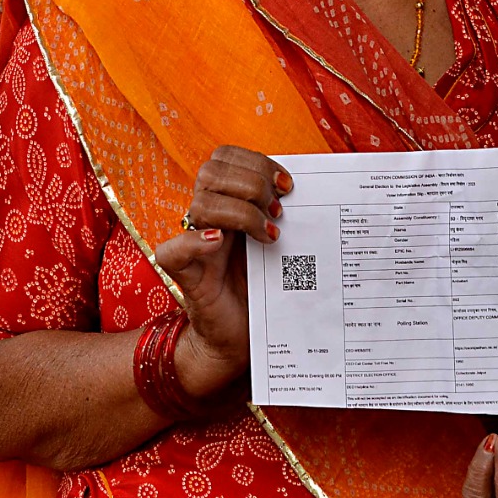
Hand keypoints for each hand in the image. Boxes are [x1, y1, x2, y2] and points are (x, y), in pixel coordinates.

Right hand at [153, 145, 289, 398]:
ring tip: (269, 235)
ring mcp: (195, 245)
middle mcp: (208, 219)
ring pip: (200, 203)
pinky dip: (196, 241)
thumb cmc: (266, 291)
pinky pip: (172, 249)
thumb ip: (289, 218)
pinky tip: (219, 244)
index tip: (288, 186)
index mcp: (228, 203)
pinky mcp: (185, 274)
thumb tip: (324, 190)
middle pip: (210, 171)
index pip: (224, 157)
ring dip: (240, 212)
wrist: (242, 339)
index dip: (255, 162)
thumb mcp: (284, 248)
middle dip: (252, 183)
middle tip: (279, 212)